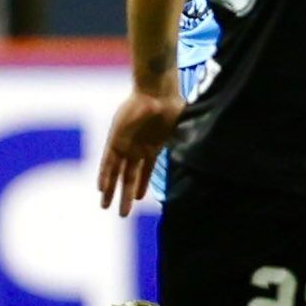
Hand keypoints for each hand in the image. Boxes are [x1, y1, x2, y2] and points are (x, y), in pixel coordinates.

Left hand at [98, 90, 184, 216]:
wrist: (157, 91)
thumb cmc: (171, 104)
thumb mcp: (181, 126)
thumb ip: (186, 139)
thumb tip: (203, 150)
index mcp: (152, 146)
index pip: (145, 171)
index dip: (142, 185)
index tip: (141, 198)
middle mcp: (136, 149)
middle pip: (129, 177)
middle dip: (126, 196)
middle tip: (123, 214)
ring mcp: (125, 145)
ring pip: (116, 173)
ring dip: (112, 191)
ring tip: (106, 207)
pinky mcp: (115, 140)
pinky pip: (107, 162)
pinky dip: (105, 175)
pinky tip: (102, 189)